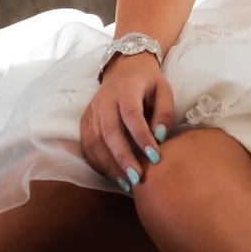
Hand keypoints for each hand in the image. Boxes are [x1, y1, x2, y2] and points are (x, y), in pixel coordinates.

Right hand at [80, 52, 173, 192]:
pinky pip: (87, 146)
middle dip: (122, 158)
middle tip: (137, 178)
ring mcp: (92, 111)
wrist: (124, 68)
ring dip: (110, 165)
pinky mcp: (85, 121)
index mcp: (126, 89)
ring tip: (127, 183)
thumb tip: (159, 138)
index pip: (131, 115)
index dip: (141, 137)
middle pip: (109, 132)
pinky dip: (99, 163)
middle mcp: (104, 100)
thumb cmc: (148, 83)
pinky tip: (113, 175)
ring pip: (94, 142)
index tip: (155, 157)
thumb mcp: (164, 90)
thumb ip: (165, 112)